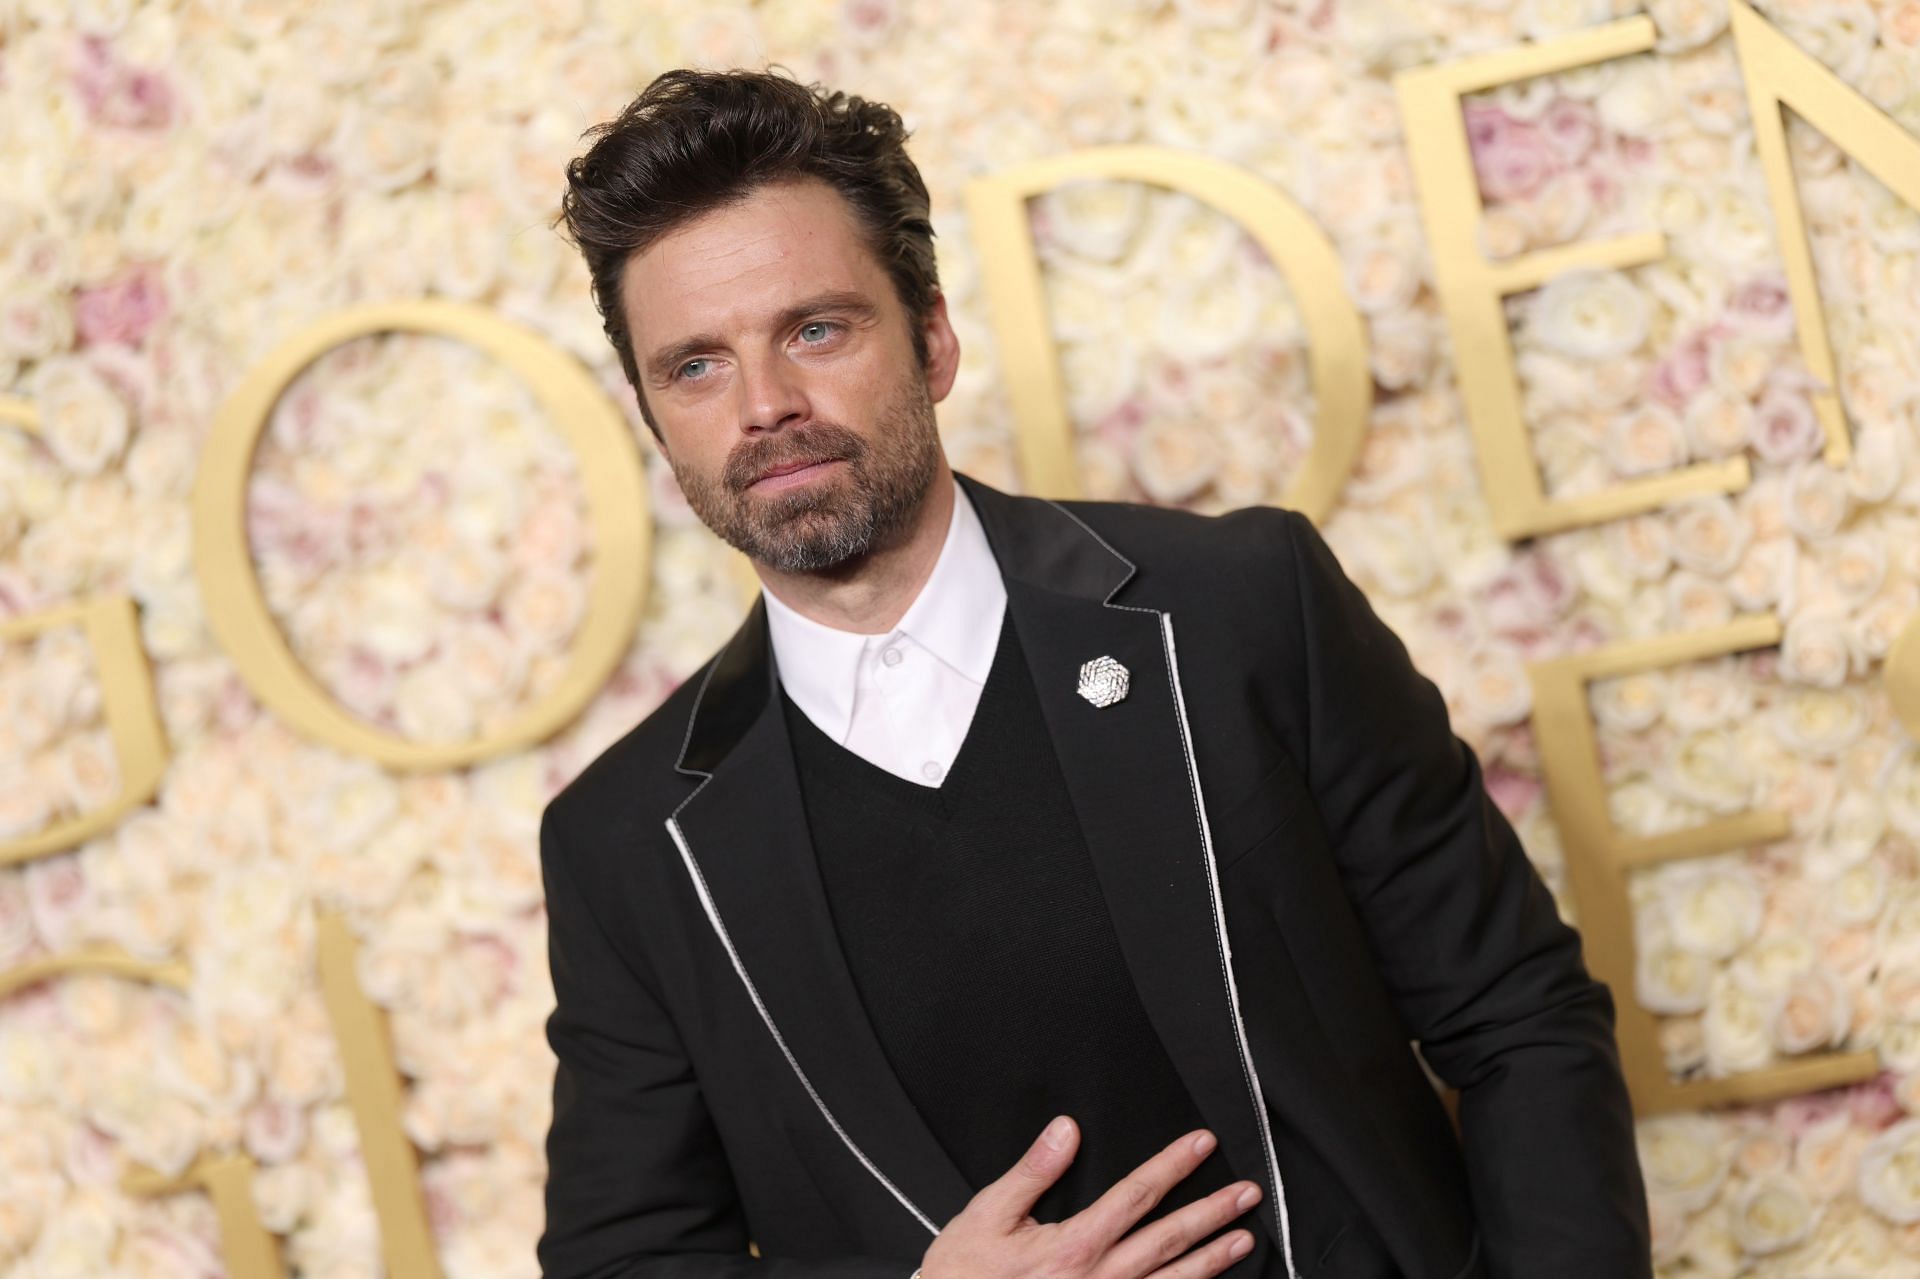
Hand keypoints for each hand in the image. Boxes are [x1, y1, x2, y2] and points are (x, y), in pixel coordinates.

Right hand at [917, 1116, 1260, 1278]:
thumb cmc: (966, 1275)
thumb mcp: (988, 1215)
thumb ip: (1033, 1172)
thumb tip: (1065, 1131)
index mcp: (1075, 1245)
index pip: (1137, 1194)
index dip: (1173, 1166)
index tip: (1202, 1145)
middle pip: (1169, 1238)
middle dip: (1212, 1211)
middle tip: (1248, 1192)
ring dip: (1212, 1258)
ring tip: (1243, 1238)